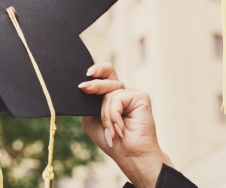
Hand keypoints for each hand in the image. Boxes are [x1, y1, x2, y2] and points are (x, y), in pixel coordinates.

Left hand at [80, 63, 171, 187]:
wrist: (130, 155)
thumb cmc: (112, 140)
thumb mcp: (91, 120)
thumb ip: (89, 103)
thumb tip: (84, 87)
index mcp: (111, 96)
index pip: (104, 75)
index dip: (97, 70)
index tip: (87, 73)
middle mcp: (122, 92)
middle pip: (107, 78)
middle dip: (94, 85)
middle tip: (84, 88)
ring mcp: (132, 94)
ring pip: (109, 93)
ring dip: (105, 115)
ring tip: (111, 130)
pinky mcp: (141, 97)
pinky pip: (117, 98)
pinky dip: (114, 115)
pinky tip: (120, 128)